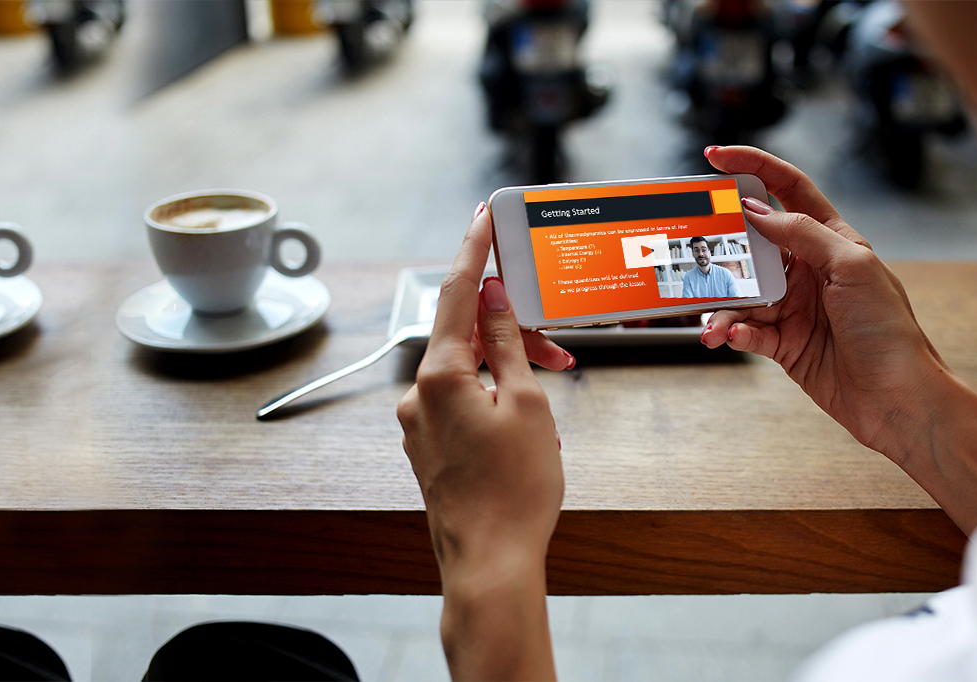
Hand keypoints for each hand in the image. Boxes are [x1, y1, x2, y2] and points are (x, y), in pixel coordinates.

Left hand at [396, 202, 561, 680]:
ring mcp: (419, 424)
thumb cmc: (515, 490)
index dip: (473, 251)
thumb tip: (495, 297)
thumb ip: (508, 344)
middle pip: (466, 336)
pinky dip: (494, 397)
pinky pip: (461, 403)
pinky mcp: (427, 447)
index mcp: (439, 375)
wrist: (490, 564)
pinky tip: (527, 424)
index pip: (455, 293)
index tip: (482, 217)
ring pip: (466, 372)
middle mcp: (417, 394)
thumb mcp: (526, 405)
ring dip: (508, 370)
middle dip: (513, 333)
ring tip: (552, 395)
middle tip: (558, 348)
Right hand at [701, 146, 949, 455]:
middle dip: (718, 245)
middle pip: (751, 242)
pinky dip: (733, 332)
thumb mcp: (851, 267)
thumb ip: (802, 234)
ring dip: (721, 305)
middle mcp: (808, 268)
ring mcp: (793, 306)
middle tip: (688, 246)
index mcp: (831, 240)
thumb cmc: (889, 329)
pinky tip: (729, 337)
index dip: (752, 166)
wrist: (898, 398)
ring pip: (740, 292)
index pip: (787, 189)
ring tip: (711, 322)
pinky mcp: (782, 343)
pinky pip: (745, 330)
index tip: (714, 157)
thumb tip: (756, 211)